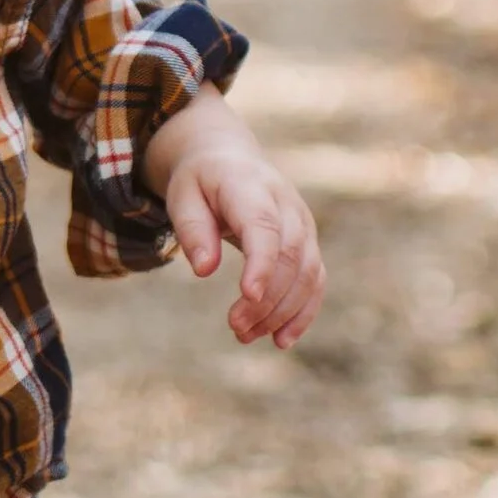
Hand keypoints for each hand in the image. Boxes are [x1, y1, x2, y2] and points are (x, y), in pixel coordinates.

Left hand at [147, 95, 324, 350]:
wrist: (228, 157)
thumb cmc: (199, 181)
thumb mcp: (182, 197)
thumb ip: (192, 230)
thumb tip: (204, 271)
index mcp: (250, 185)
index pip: (264, 226)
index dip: (262, 263)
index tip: (249, 297)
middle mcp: (286, 204)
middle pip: (290, 256)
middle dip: (267, 298)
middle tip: (235, 328)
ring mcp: (303, 223)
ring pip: (308, 273)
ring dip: (282, 311)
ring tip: (245, 336)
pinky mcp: (308, 243)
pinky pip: (315, 280)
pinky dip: (303, 312)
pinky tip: (280, 339)